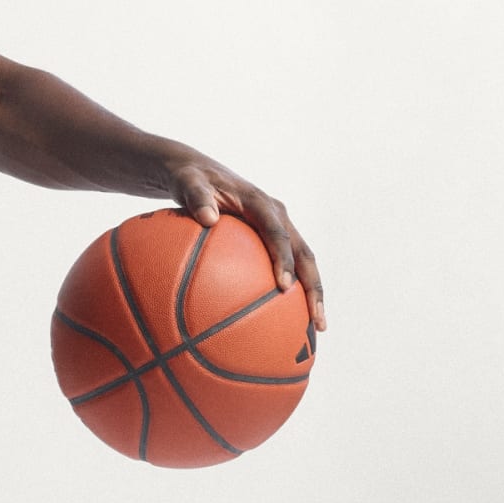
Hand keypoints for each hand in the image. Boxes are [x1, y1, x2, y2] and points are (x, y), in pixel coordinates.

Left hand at [166, 155, 326, 331]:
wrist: (199, 174)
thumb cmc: (190, 181)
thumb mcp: (188, 183)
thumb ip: (196, 198)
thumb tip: (207, 218)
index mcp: (260, 203)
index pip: (277, 232)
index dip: (283, 258)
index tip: (283, 286)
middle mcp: (278, 216)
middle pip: (304, 253)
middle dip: (312, 287)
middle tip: (315, 319)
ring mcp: (280, 228)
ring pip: (304, 262)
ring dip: (312, 293)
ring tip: (316, 328)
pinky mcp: (274, 239)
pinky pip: (289, 266)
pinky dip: (293, 291)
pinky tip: (287, 321)